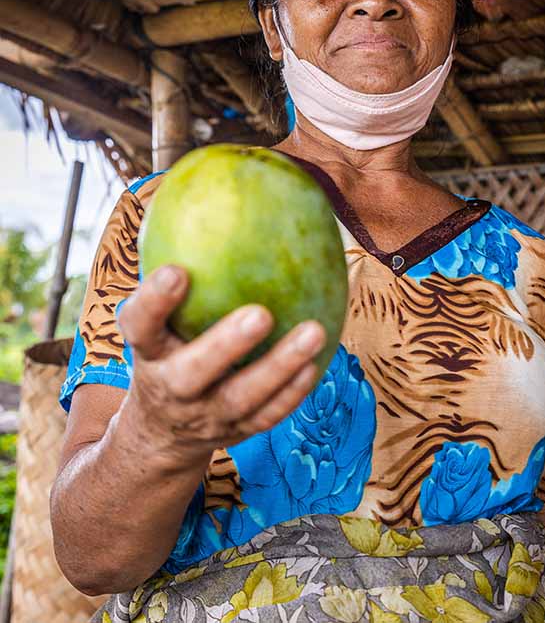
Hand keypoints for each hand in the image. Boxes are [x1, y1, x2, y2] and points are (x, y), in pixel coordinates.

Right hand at [116, 264, 325, 470]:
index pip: (140, 326)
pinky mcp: (235, 433)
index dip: (154, 302)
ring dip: (279, 367)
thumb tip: (205, 197)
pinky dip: (293, 391)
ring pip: (241, 399)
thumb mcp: (156, 322)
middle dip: (225, 346)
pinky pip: (268, 415)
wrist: (162, 431)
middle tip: (260, 313)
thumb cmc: (167, 351)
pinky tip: (318, 359)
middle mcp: (171, 388)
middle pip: (192, 373)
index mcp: (147, 353)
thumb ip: (174, 276)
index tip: (176, 270)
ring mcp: (205, 417)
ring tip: (313, 331)